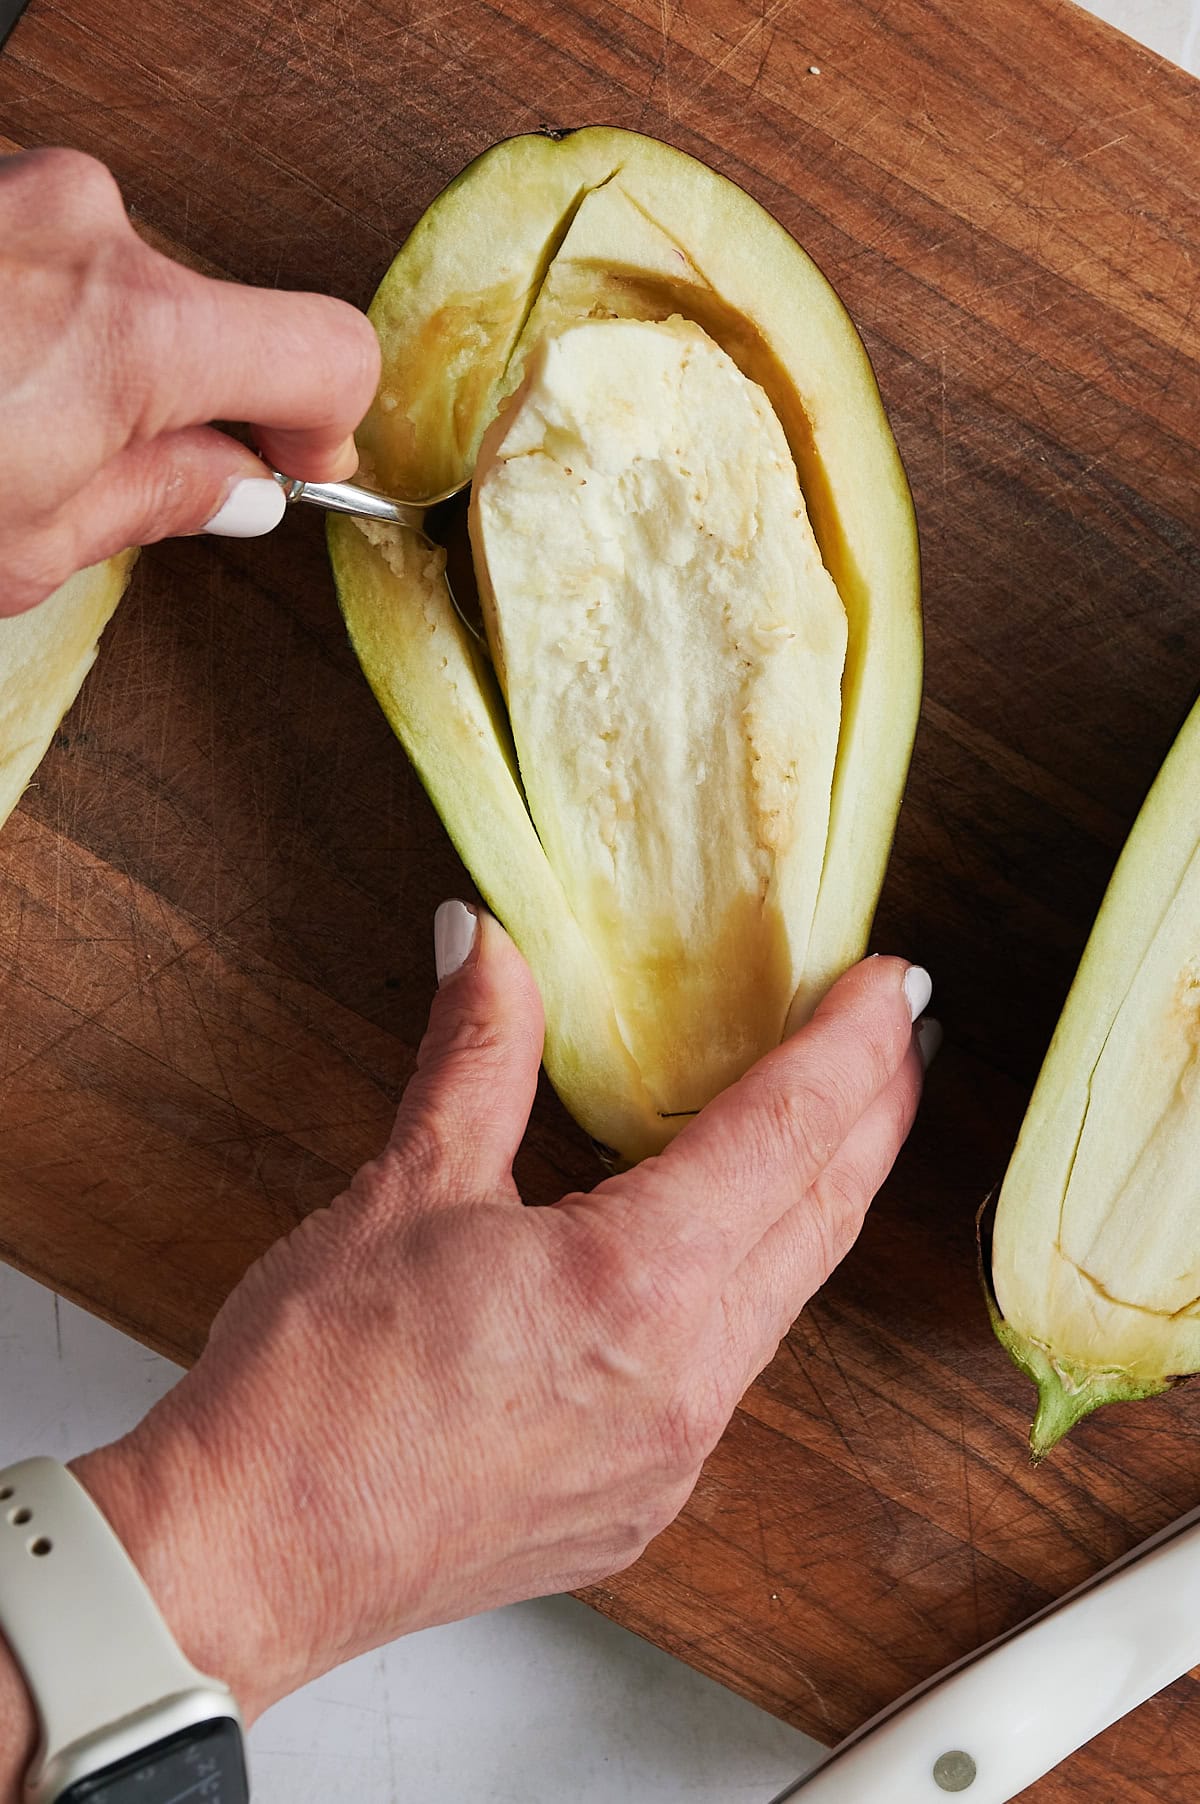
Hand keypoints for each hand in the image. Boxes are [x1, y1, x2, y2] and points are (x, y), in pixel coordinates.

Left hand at [0, 147, 380, 614]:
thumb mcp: (21, 542)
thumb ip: (152, 503)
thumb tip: (235, 489)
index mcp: (135, 331)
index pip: (329, 353)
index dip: (329, 424)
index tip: (297, 463)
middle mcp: (89, 228)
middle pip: (212, 323)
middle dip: (178, 399)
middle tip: (108, 470)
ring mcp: (27, 188)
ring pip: (124, 285)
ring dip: (95, 353)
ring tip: (10, 417)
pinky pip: (50, 250)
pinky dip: (32, 312)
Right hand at [67, 911, 929, 1725]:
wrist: (249, 1559)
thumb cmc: (315, 1390)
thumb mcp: (405, 1188)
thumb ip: (477, 1054)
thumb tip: (490, 945)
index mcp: (635, 1282)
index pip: (788, 1130)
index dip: (851, 1046)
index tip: (891, 986)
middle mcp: (684, 1378)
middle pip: (825, 1215)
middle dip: (874, 1114)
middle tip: (898, 1036)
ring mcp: (673, 1454)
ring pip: (788, 1296)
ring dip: (819, 1200)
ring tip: (829, 1125)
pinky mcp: (644, 1500)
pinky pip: (734, 1371)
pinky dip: (751, 1286)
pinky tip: (720, 1250)